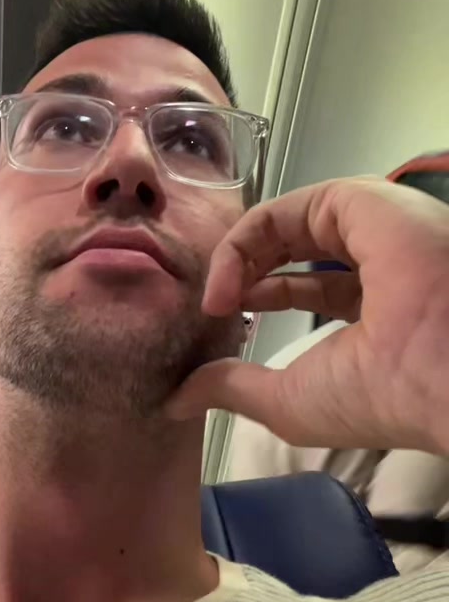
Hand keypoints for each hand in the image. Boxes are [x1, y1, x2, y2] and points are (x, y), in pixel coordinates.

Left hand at [165, 177, 448, 454]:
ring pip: (286, 224)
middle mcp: (380, 258)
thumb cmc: (379, 394)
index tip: (225, 323)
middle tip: (214, 305)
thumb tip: (178, 399)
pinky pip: (284, 210)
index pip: (312, 286)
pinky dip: (244, 243)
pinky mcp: (358, 200)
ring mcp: (371, 225)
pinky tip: (228, 284)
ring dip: (240, 257)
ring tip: (218, 297)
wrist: (440, 372)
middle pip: (294, 246)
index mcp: (381, 305)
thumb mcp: (290, 401)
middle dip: (244, 271)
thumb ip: (233, 389)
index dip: (262, 296)